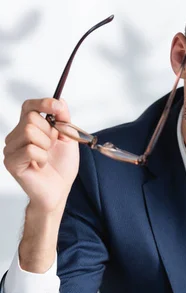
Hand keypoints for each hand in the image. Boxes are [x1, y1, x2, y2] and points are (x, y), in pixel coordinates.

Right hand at [3, 98, 78, 213]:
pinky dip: (42, 157)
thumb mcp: (68, 138)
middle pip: (31, 118)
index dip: (42, 103)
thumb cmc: (61, 168)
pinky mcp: (11, 162)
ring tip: (46, 156)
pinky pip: (30, 149)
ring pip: (29, 131)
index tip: (56, 107)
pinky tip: (41, 165)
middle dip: (49, 132)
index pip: (29, 106)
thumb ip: (63, 119)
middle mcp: (16, 136)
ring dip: (46, 145)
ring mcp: (11, 149)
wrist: (59, 191)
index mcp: (28, 128)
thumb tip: (59, 100)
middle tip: (52, 147)